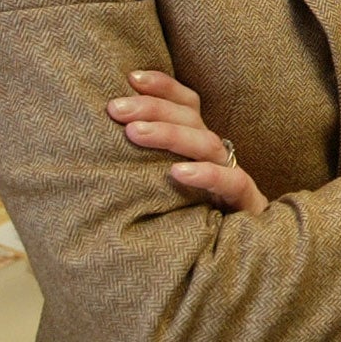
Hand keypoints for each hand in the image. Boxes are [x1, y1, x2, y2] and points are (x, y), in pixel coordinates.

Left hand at [109, 70, 268, 213]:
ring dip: (171, 135)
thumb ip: (141, 167)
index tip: (131, 78)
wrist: (239, 263)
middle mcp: (218, 156)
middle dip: (153, 108)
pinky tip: (178, 172)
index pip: (188, 104)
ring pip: (209, 144)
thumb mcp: (161, 191)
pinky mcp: (247, 205)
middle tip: (116, 108)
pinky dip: (208, 174)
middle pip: (192, 119)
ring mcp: (234, 178)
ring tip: (135, 133)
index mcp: (200, 147)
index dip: (163, 87)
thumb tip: (94, 145)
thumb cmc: (187, 224)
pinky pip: (233, 183)